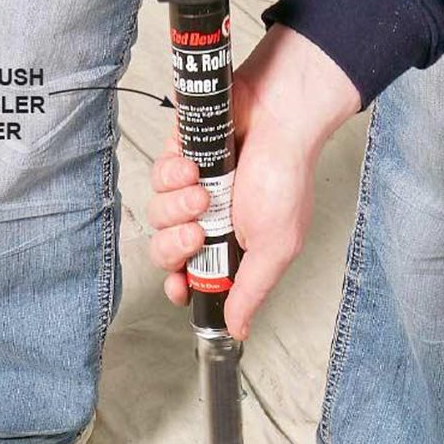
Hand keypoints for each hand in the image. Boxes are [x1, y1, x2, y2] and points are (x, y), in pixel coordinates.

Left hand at [148, 25, 360, 339]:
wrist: (282, 114)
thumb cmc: (286, 176)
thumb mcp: (274, 247)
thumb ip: (251, 290)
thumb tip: (238, 329)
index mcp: (226, 247)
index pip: (186, 278)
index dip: (176, 285)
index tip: (178, 284)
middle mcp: (205, 221)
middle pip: (164, 251)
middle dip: (175, 244)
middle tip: (198, 229)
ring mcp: (189, 190)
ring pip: (157, 216)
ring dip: (177, 206)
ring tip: (203, 189)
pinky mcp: (178, 159)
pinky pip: (157, 178)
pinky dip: (172, 174)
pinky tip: (194, 167)